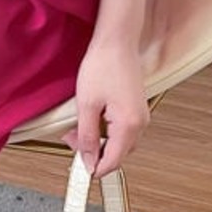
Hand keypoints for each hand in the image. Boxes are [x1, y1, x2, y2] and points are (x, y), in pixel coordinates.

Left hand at [64, 37, 150, 177]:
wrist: (117, 40)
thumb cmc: (103, 65)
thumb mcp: (87, 104)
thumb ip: (86, 136)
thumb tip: (87, 160)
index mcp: (129, 125)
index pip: (113, 161)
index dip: (94, 168)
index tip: (78, 171)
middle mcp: (140, 123)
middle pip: (117, 154)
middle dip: (93, 152)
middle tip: (72, 140)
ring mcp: (140, 116)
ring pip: (119, 142)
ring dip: (98, 140)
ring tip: (78, 127)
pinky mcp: (135, 108)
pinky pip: (121, 130)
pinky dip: (105, 130)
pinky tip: (90, 118)